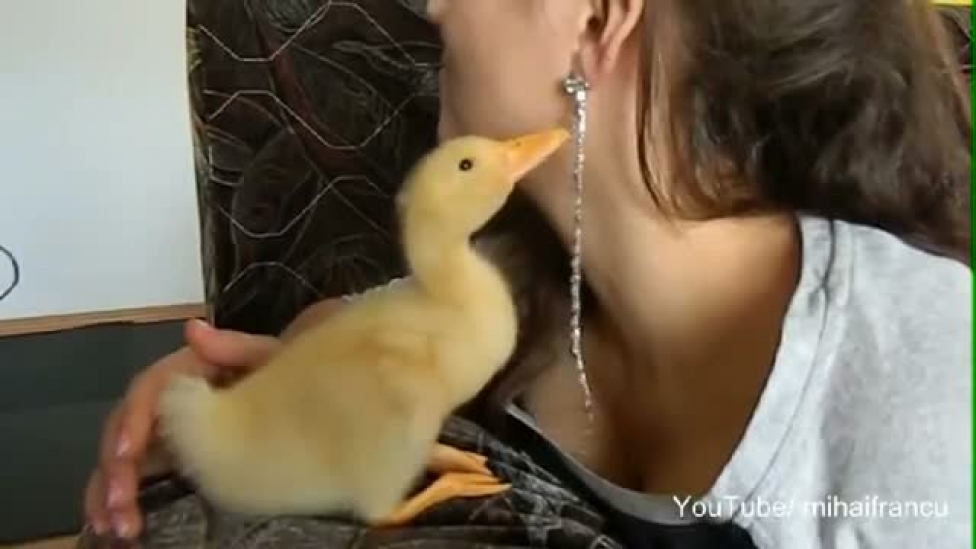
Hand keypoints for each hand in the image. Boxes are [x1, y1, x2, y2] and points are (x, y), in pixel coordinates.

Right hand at [83, 319, 278, 539]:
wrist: (309, 406)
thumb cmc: (286, 379)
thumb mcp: (270, 361)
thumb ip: (234, 348)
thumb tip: (192, 330)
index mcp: (189, 373)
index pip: (149, 389)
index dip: (134, 418)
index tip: (127, 453)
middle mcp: (168, 402)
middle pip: (126, 428)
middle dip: (117, 467)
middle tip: (121, 504)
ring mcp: (166, 433)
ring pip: (123, 458)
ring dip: (111, 490)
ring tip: (117, 524)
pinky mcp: (168, 461)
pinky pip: (134, 479)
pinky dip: (116, 501)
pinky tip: (112, 525)